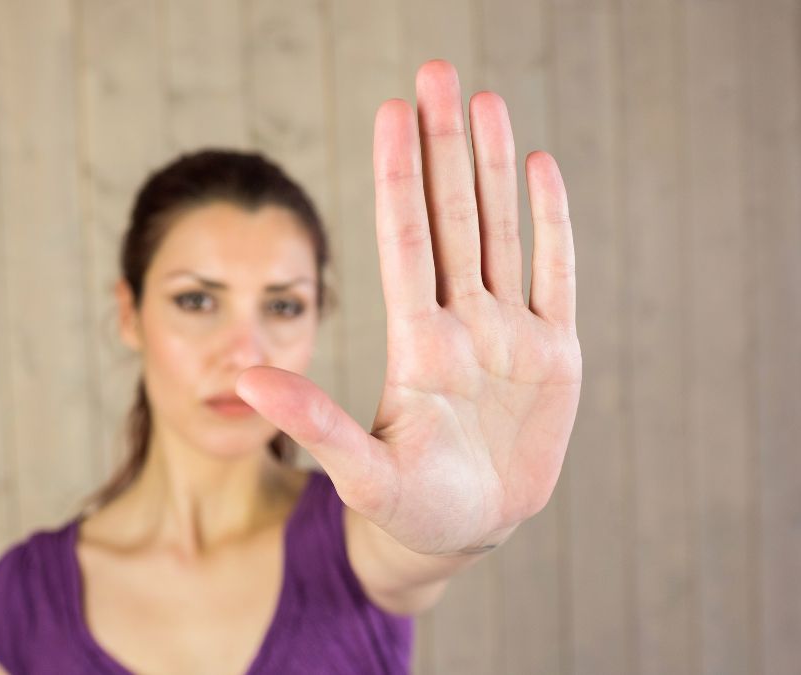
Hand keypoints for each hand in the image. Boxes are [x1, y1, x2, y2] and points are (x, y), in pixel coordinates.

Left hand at [237, 59, 580, 555]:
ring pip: (501, 231)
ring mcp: (509, 334)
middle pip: (452, 217)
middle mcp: (460, 323)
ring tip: (485, 100)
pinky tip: (537, 167)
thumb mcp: (359, 471)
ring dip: (492, 166)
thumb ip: (313, 422)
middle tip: (436, 70)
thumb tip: (244, 379)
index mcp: (415, 344)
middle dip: (444, 145)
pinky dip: (551, 223)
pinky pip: (556, 275)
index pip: (405, 239)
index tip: (390, 111)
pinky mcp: (555, 356)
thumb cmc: (405, 508)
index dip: (398, 176)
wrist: (466, 533)